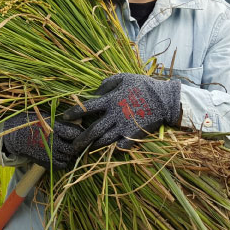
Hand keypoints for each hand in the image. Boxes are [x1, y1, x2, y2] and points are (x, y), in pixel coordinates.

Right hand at [2, 111, 82, 169]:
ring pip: (67, 157)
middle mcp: (52, 142)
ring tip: (66, 147)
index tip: (79, 133)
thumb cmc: (32, 123)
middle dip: (75, 145)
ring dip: (69, 153)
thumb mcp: (46, 118)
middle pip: (72, 148)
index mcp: (53, 129)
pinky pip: (60, 165)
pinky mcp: (45, 162)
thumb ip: (60, 123)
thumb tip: (78, 122)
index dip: (78, 134)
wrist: (15, 135)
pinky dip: (63, 161)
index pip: (73, 134)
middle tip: (74, 142)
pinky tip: (60, 155)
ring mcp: (48, 154)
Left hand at [62, 73, 180, 150]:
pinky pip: (120, 146)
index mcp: (111, 100)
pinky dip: (112, 150)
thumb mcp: (123, 78)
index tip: (64, 117)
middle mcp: (115, 115)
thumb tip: (94, 93)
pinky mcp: (134, 135)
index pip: (87, 107)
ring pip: (104, 140)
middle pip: (93, 130)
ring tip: (86, 150)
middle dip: (81, 139)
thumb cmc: (142, 85)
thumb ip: (106, 84)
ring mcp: (124, 127)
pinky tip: (106, 151)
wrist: (165, 99)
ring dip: (93, 146)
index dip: (74, 113)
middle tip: (72, 146)